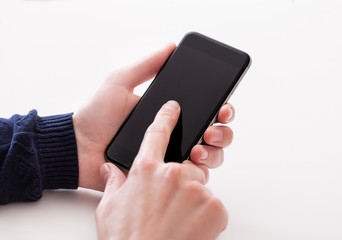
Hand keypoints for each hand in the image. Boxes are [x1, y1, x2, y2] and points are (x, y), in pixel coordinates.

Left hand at [73, 43, 234, 189]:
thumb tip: (171, 47)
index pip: (205, 111)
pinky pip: (191, 177)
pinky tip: (189, 164)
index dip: (221, 110)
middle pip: (215, 134)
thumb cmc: (96, 116)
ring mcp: (170, 156)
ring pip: (209, 156)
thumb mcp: (120, 82)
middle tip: (211, 130)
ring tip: (198, 149)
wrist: (79, 149)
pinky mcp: (162, 177)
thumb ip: (146, 66)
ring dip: (213, 152)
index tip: (223, 108)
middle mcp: (174, 135)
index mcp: (168, 114)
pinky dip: (198, 172)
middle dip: (222, 132)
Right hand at [96, 101, 227, 239]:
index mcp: (147, 169)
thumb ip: (113, 182)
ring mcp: (196, 188)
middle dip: (183, 181)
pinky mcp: (214, 205)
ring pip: (200, 187)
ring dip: (193, 200)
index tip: (173, 108)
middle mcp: (172, 173)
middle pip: (187, 166)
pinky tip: (191, 227)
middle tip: (170, 205)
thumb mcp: (109, 208)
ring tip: (177, 220)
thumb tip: (108, 169)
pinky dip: (206, 215)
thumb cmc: (127, 239)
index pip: (157, 133)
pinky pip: (214, 204)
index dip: (165, 117)